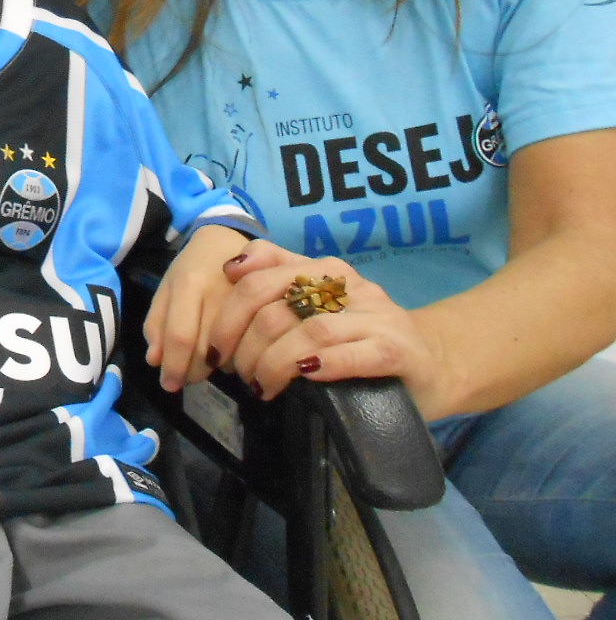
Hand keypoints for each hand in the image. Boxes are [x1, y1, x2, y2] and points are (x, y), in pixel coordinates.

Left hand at [144, 224, 249, 391]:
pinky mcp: (269, 305)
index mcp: (190, 283)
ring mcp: (250, 300)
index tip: (169, 385)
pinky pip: (252, 347)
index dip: (174, 366)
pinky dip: (236, 357)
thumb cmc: (193, 268)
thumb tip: (154, 361)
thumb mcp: (167, 288)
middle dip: (194, 373)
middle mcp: (221, 292)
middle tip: (187, 377)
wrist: (229, 238)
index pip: (181, 336)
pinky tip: (228, 351)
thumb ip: (156, 323)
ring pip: (232, 353)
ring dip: (216, 368)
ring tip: (207, 360)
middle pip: (207, 351)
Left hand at [206, 240, 445, 414]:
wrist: (435, 365)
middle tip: (234, 370)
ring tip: (260, 385)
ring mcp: (376, 316)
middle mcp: (348, 285)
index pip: (266, 266)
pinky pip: (355, 353)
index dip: (232, 298)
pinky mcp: (398, 351)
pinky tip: (305, 376)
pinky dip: (323, 364)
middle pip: (278, 300)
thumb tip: (228, 277)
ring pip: (310, 329)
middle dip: (244, 340)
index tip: (216, 336)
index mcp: (323, 270)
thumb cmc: (361, 341)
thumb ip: (278, 292)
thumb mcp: (318, 311)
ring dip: (274, 361)